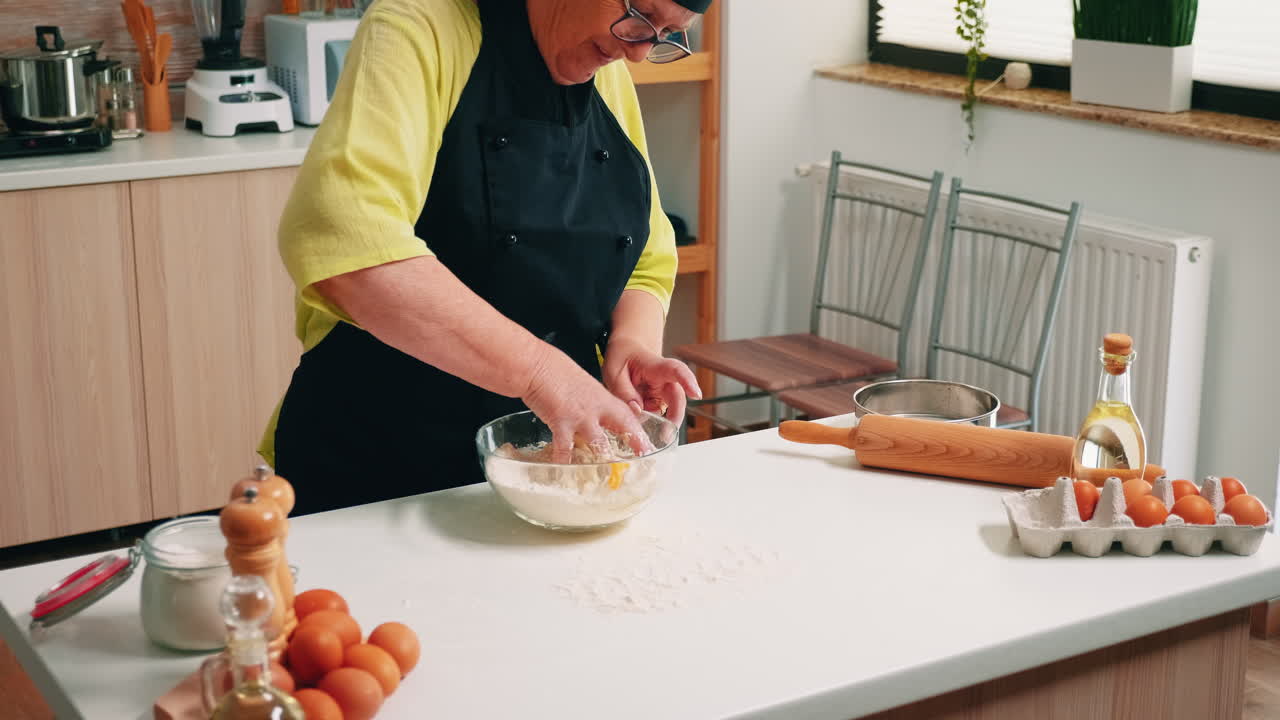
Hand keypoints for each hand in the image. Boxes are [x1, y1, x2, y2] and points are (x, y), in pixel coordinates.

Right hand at [522, 345, 651, 462]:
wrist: (536, 365)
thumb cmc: (554, 371)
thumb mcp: (581, 385)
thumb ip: (590, 403)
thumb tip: (592, 416)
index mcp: (602, 397)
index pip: (628, 415)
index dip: (638, 431)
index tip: (647, 445)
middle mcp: (596, 408)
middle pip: (623, 426)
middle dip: (635, 443)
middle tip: (642, 459)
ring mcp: (581, 416)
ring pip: (599, 443)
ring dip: (602, 459)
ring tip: (607, 475)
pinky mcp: (561, 423)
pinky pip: (565, 449)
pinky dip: (564, 462)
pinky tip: (564, 473)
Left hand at [603, 337, 702, 424]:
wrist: (626, 350)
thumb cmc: (622, 356)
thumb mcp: (614, 371)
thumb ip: (624, 391)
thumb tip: (637, 411)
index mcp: (657, 366)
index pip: (676, 371)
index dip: (688, 382)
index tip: (696, 395)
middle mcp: (665, 380)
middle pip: (678, 399)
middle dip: (674, 419)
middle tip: (665, 436)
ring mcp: (664, 393)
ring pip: (667, 412)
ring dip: (655, 422)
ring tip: (635, 422)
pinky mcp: (658, 402)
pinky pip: (656, 416)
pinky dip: (647, 422)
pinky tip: (634, 420)